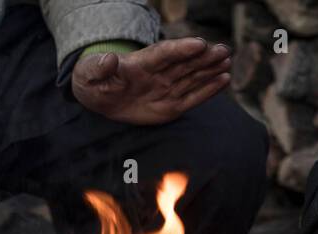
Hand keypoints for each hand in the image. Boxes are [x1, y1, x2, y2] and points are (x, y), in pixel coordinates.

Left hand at [72, 38, 229, 124]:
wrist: (98, 96)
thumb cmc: (93, 81)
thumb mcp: (90, 74)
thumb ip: (100, 68)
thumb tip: (109, 59)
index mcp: (140, 63)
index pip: (163, 54)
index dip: (181, 49)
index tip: (198, 43)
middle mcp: (157, 73)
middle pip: (184, 63)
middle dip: (203, 57)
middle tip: (223, 50)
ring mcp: (165, 88)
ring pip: (191, 77)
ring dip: (210, 69)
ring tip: (227, 61)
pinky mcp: (170, 105)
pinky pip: (191, 97)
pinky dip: (208, 90)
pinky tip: (224, 79)